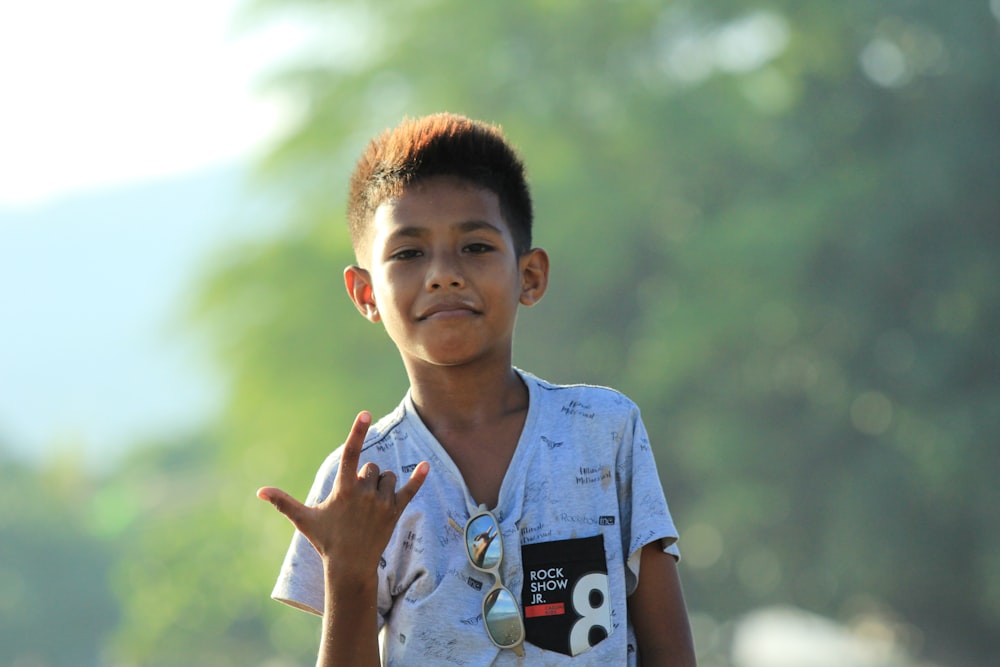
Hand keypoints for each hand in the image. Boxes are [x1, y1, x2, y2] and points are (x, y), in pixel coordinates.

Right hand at [257, 411, 428, 574]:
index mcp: (344, 489)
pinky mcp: (395, 512)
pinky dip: (419, 478)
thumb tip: (259, 491)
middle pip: (371, 467)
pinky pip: (410, 490)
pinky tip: (427, 465)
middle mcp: (365, 493)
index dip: (357, 432)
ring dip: (381, 483)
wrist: (350, 567)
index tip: (364, 414)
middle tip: (355, 501)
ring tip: (370, 504)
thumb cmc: (326, 541)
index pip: (351, 454)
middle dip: (365, 477)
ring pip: (388, 476)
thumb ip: (283, 502)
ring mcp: (382, 502)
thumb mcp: (304, 520)